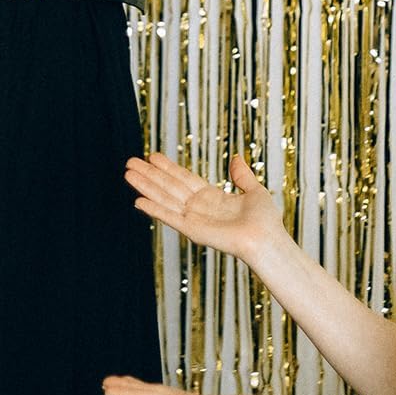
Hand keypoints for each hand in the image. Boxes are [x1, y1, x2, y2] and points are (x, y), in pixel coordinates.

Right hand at [124, 152, 286, 265]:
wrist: (267, 239)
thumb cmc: (266, 220)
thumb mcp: (255, 191)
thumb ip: (242, 176)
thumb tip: (237, 158)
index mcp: (212, 198)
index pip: (184, 179)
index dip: (168, 167)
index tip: (153, 155)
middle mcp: (199, 208)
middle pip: (169, 186)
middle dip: (149, 174)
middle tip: (130, 161)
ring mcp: (194, 219)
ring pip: (164, 198)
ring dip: (146, 186)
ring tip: (128, 174)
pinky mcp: (192, 231)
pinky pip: (170, 217)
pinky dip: (154, 209)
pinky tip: (138, 201)